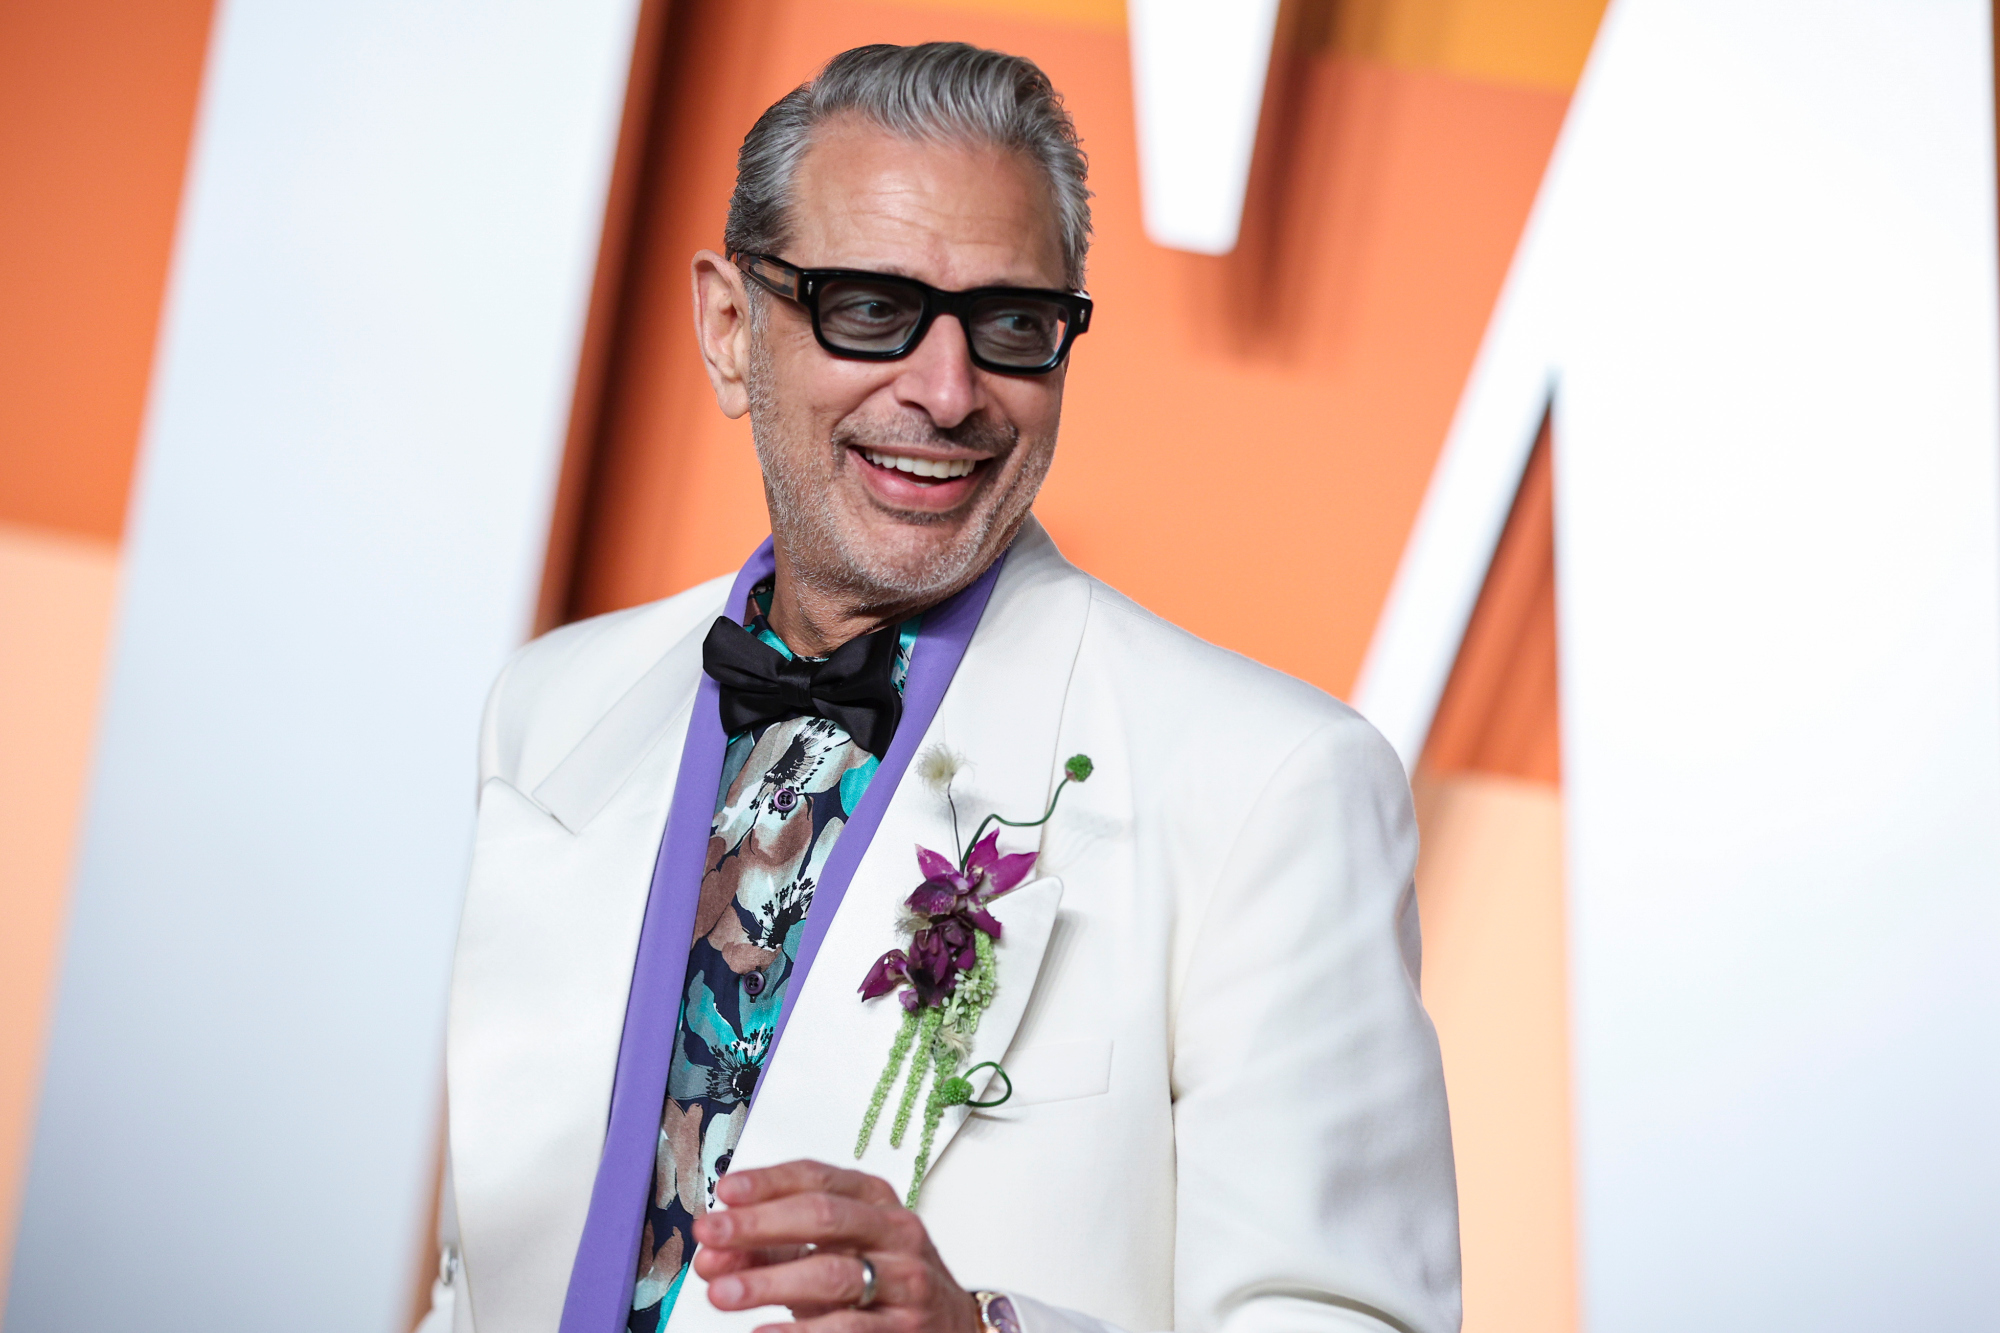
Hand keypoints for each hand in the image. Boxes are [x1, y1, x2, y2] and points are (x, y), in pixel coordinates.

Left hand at [692, 1159, 983, 1332]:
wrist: (953, 1325)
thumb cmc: (883, 1278)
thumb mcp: (836, 1249)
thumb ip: (772, 1248)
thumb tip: (712, 1253)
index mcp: (875, 1198)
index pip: (817, 1176)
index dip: (768, 1181)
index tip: (724, 1191)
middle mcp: (895, 1231)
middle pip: (823, 1216)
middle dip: (759, 1224)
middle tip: (710, 1235)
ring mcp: (905, 1281)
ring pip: (832, 1274)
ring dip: (769, 1282)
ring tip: (720, 1293)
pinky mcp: (904, 1330)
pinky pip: (847, 1329)